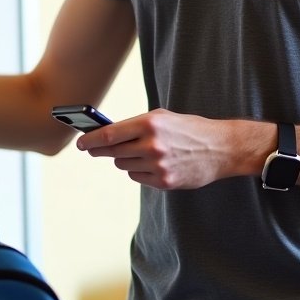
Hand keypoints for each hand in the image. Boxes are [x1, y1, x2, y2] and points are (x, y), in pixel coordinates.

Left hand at [76, 108, 246, 189]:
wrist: (220, 148)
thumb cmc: (187, 129)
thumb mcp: (161, 117)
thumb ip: (133, 125)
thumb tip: (104, 134)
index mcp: (150, 124)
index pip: (109, 135)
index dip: (90, 140)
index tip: (79, 143)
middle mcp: (152, 145)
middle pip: (112, 152)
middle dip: (99, 150)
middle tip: (91, 149)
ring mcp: (158, 166)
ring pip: (123, 165)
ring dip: (124, 159)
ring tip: (138, 151)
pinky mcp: (164, 181)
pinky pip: (137, 176)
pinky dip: (138, 170)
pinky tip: (151, 163)